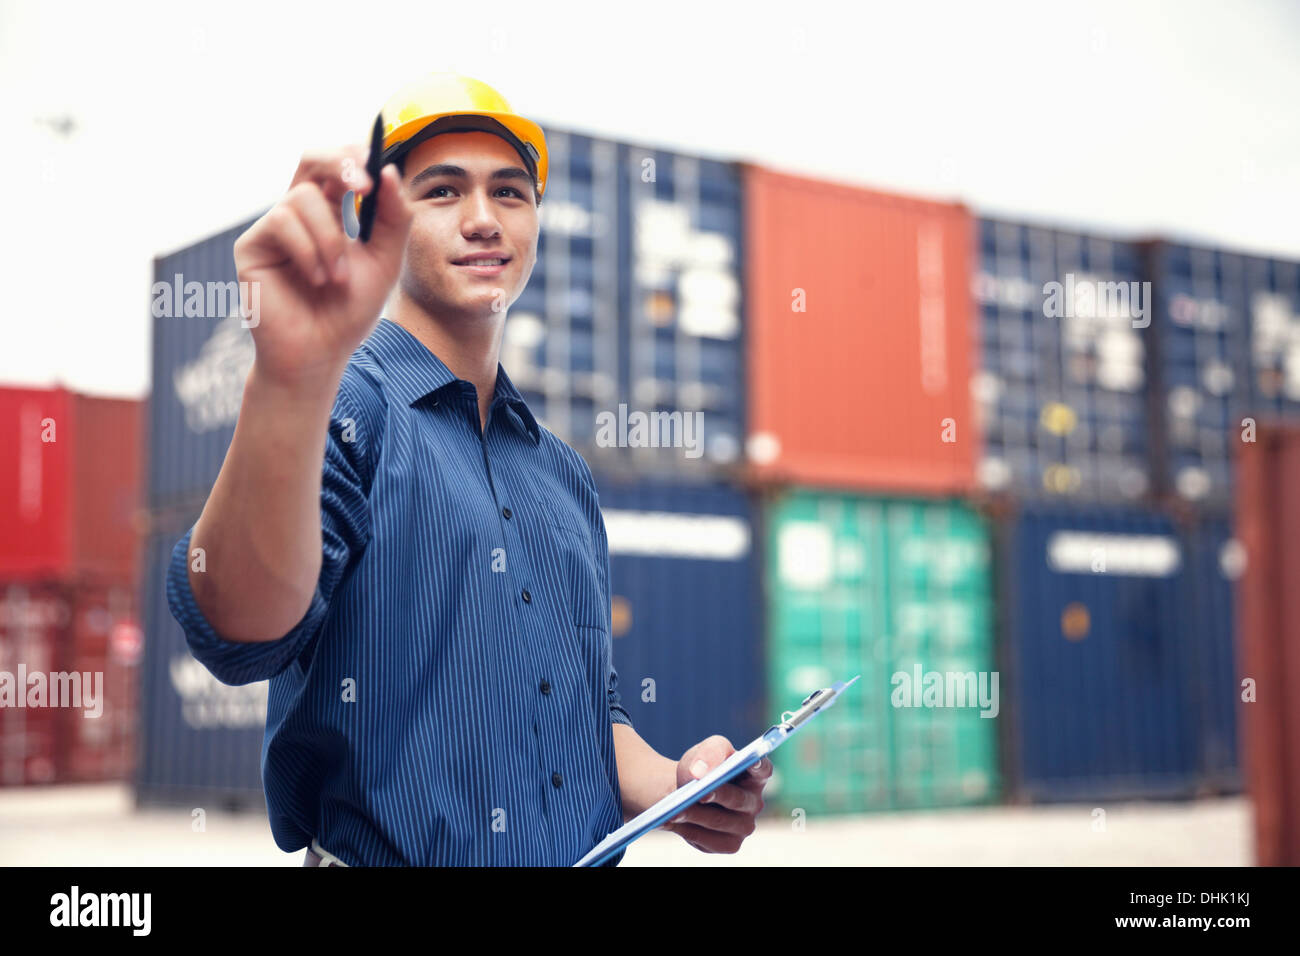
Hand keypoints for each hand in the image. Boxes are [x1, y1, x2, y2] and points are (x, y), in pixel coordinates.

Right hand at [232, 144, 414, 388]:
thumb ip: (393, 218)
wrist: (320, 353)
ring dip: (330, 240)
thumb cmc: (350, 311)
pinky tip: (317, 280)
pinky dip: (309, 251)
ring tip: (338, 278)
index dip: (356, 158)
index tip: (378, 170)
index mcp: (332, 213)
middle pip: (311, 160)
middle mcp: (300, 214)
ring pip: (303, 199)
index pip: (340, 167)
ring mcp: (274, 227)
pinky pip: (282, 223)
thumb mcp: (385, 262)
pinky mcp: (252, 244)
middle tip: (361, 185)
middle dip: (339, 164)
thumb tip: (388, 170)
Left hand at [661, 735, 771, 853]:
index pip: (763, 769)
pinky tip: (669, 821)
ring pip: (718, 821)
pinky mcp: (729, 844)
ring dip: (695, 814)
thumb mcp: (704, 751)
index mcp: (755, 775)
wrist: (685, 792)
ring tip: (674, 810)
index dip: (758, 767)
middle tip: (700, 793)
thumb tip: (699, 772)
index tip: (750, 762)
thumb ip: (709, 752)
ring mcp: (743, 826)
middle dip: (717, 795)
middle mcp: (754, 803)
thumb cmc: (702, 768)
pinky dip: (686, 829)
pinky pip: (707, 839)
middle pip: (737, 799)